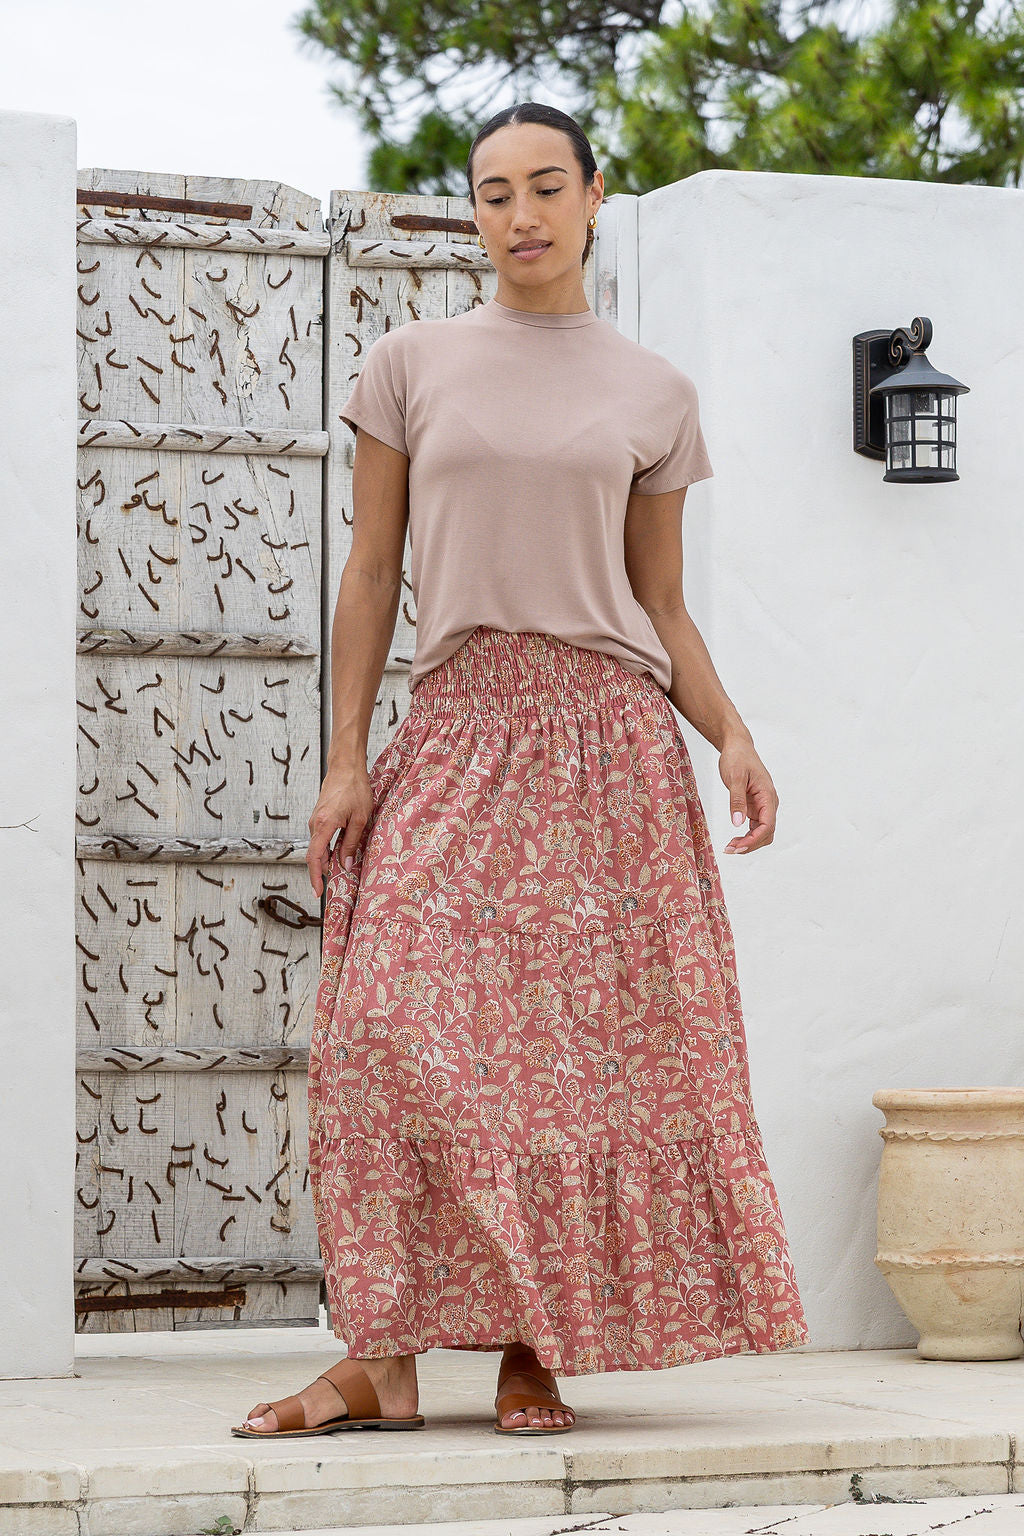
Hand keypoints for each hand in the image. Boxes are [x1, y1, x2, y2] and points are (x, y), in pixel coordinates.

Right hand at [306, 764, 373, 896]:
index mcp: (324, 825)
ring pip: (319, 846)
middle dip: (323, 871)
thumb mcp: (360, 819)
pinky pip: (321, 838)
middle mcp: (315, 823)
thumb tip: (346, 865)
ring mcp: (316, 819)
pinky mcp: (319, 816)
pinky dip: (328, 848)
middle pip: (315, 854)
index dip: (316, 877)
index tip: (317, 892)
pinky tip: (340, 852)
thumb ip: (351, 843)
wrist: (346, 766)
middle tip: (336, 883)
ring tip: (341, 869)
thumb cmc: (355, 788)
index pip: (315, 857)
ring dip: (327, 859)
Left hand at [718, 735, 777, 854]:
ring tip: (730, 847)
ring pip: (762, 832)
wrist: (737, 746)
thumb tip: (737, 823)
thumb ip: (737, 800)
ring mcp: (763, 806)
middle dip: (751, 844)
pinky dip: (746, 836)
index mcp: (768, 796)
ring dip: (749, 843)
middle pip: (767, 833)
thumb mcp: (734, 778)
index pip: (768, 825)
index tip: (737, 847)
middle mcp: (769, 803)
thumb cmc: (737, 758)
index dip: (754, 840)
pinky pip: (755, 827)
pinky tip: (734, 840)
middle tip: (730, 850)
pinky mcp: (755, 806)